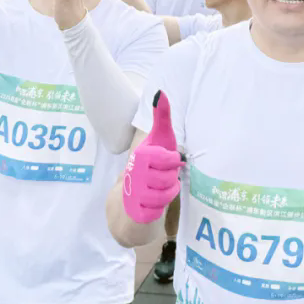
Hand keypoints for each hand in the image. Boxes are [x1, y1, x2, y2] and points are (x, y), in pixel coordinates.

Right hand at [123, 91, 182, 223]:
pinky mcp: (137, 211)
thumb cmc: (152, 161)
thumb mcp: (159, 139)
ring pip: (167, 194)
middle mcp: (135, 174)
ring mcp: (134, 194)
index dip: (173, 162)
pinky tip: (152, 200)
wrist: (130, 195)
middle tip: (160, 174)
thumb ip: (162, 117)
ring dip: (167, 191)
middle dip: (170, 178)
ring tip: (157, 186)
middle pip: (170, 178)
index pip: (171, 160)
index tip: (164, 160)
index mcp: (141, 155)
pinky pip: (160, 209)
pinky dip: (160, 206)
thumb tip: (160, 92)